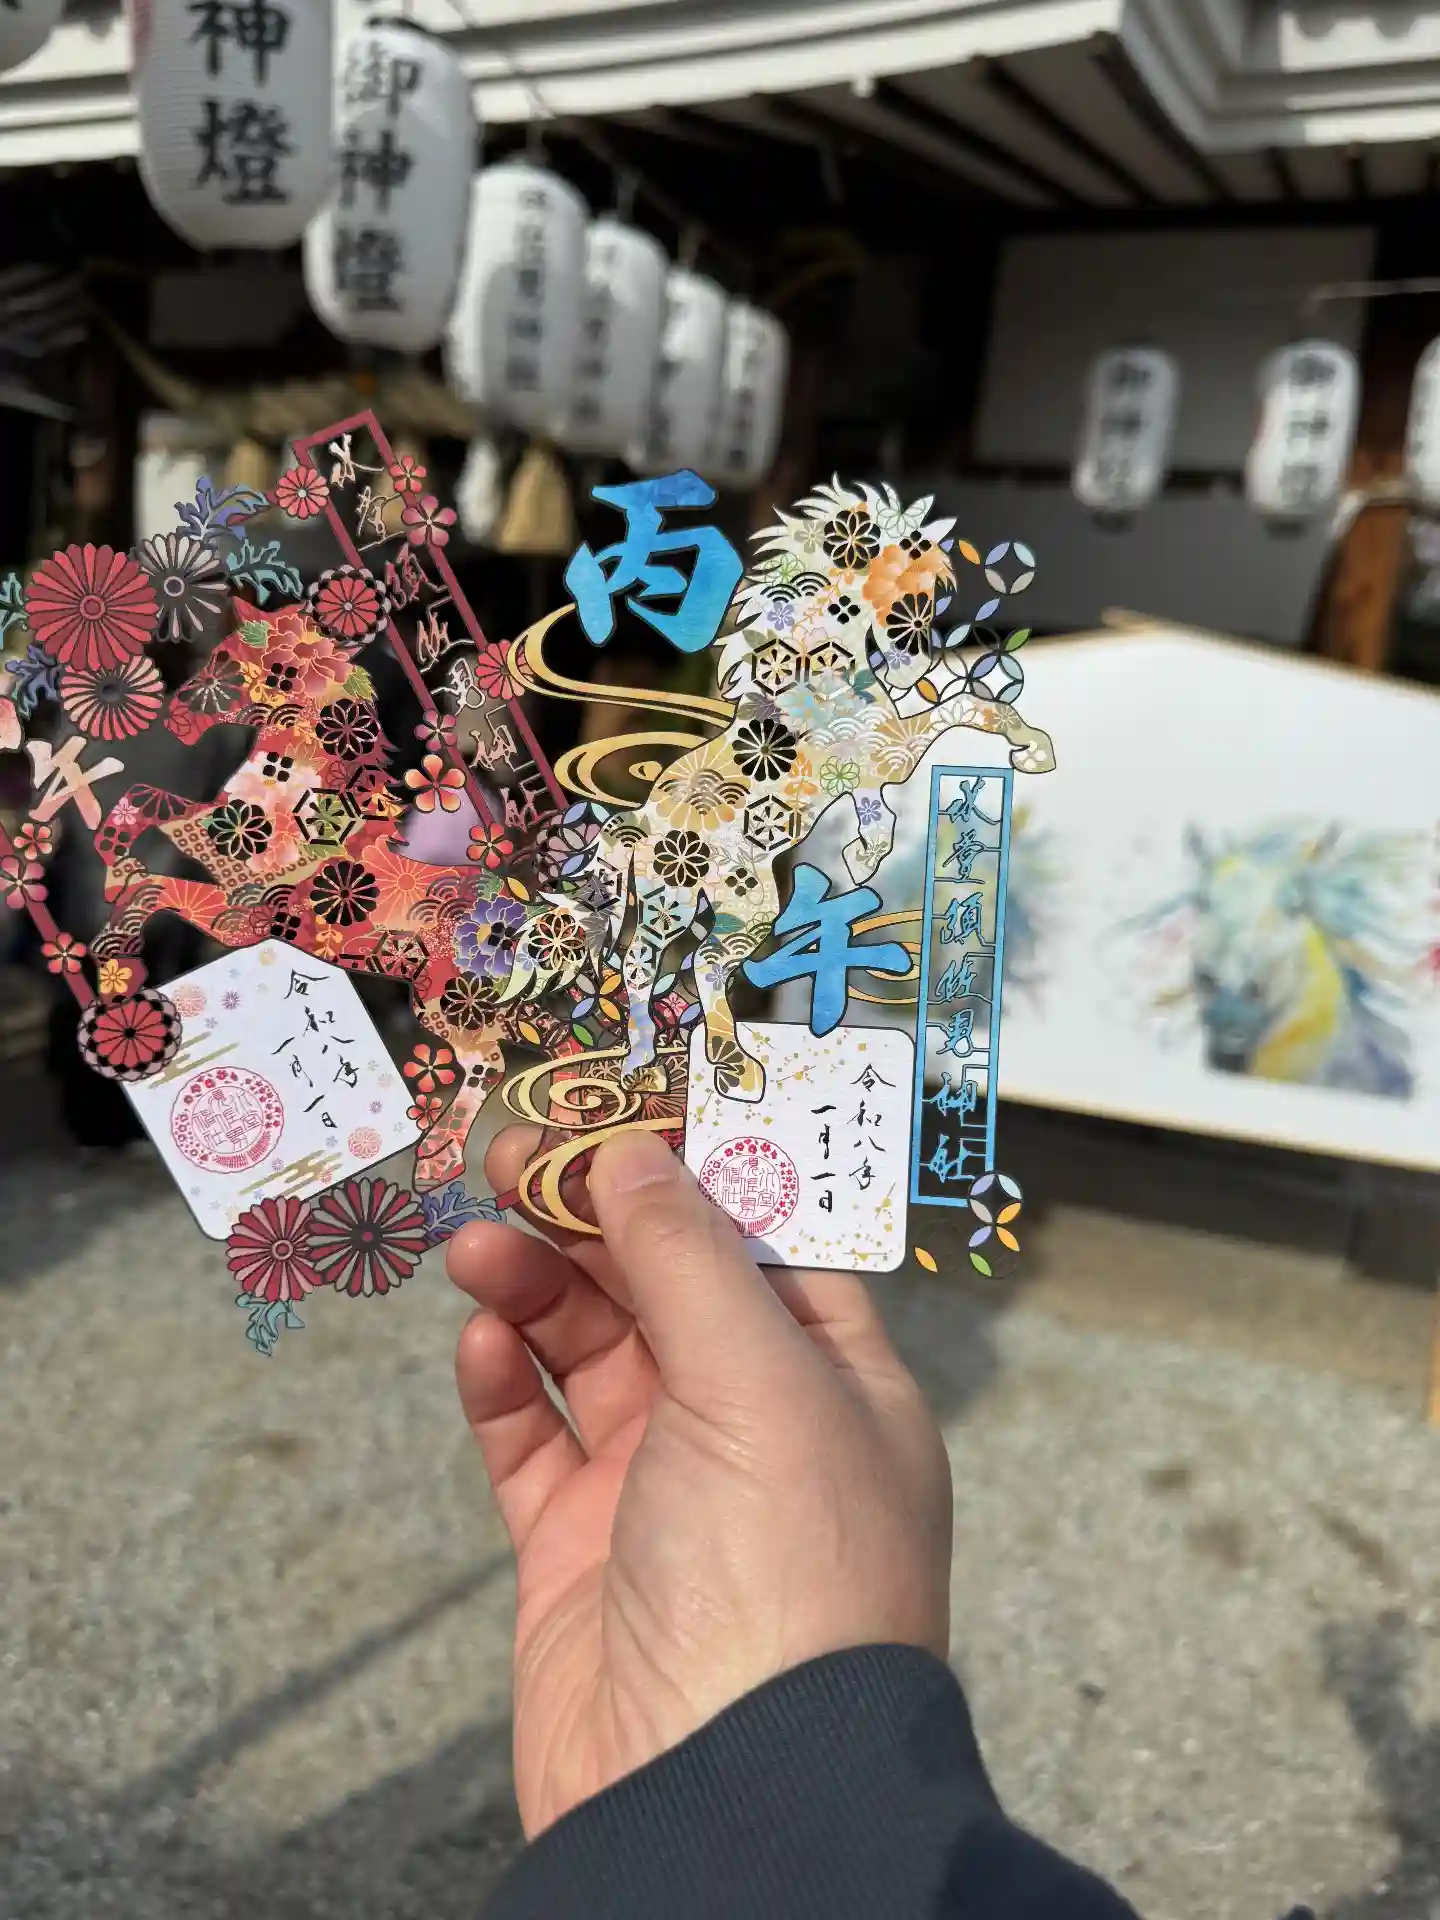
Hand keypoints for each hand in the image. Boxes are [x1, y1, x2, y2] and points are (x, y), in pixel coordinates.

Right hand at [447, 1126, 952, 1837]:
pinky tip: (480, 1344)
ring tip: (474, 1247)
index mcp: (835, 1380)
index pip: (767, 1240)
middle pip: (664, 1282)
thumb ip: (688, 1256)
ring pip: (587, 1348)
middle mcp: (755, 1425)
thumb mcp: (757, 1383)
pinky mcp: (578, 1549)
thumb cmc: (784, 1581)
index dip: (693, 1169)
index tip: (615, 1105)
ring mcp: (663, 1487)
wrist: (718, 1798)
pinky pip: (532, 1439)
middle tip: (510, 1156)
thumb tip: (634, 1149)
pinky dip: (503, 1384)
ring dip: (533, 1286)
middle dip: (591, 1213)